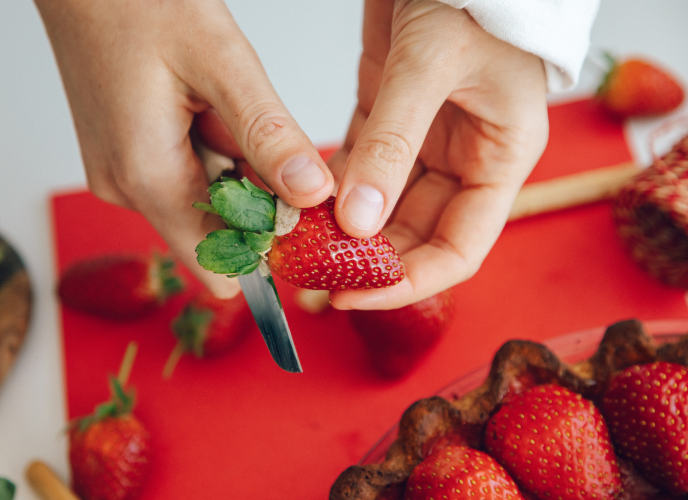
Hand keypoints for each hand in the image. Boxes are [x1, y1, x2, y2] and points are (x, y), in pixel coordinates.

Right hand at [34, 0, 334, 297]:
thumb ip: (267, 136)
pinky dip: (211, 151)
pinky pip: (186, 175)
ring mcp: (124, 174)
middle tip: (261, 137)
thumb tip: (310, 194)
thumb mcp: (221, 64)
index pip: (218, 266)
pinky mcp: (128, 158)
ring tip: (219, 106)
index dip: (267, 252)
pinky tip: (204, 108)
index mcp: (148, 178)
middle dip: (254, 196)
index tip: (300, 221)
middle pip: (217, 231)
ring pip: (205, 200)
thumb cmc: (136, 2)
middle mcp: (128, 189)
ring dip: (233, 166)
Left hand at [327, 0, 548, 309]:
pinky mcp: (388, 118)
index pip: (460, 249)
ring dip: (344, 228)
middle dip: (368, 260)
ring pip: (383, 207)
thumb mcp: (431, 66)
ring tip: (300, 244)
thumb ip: (392, 146)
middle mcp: (464, 159)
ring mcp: (425, 141)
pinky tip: (302, 201)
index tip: (355, 296)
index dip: (410, 282)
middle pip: (415, 235)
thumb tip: (358, 223)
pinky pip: (359, 169)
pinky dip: (333, 188)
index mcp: (499, 159)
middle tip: (312, 274)